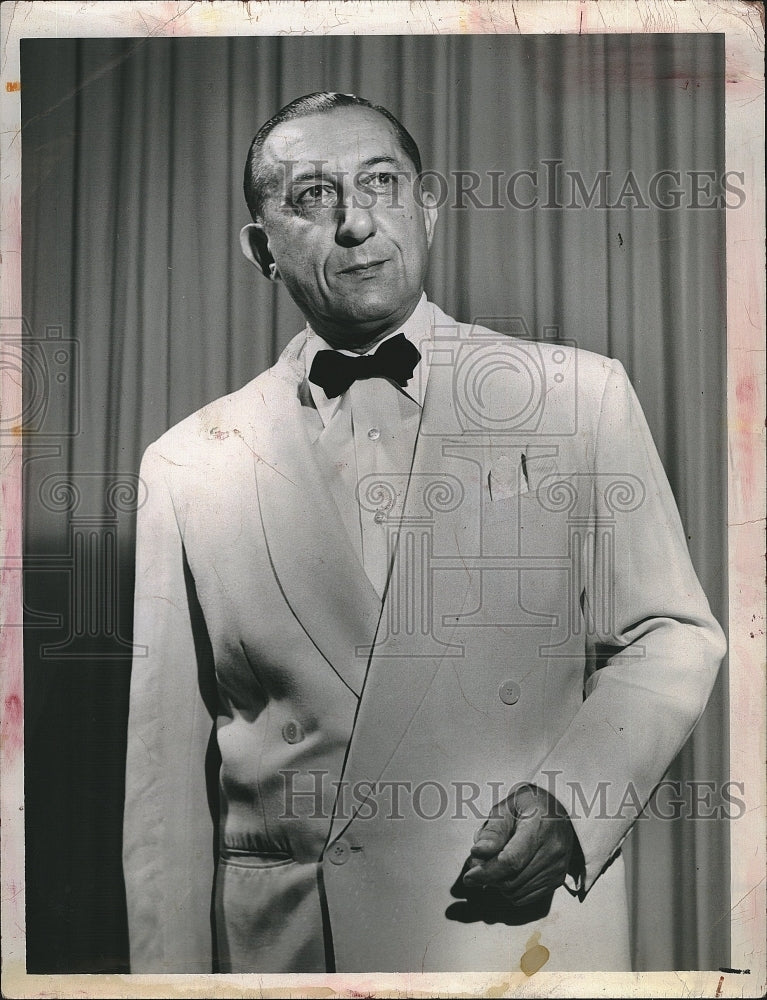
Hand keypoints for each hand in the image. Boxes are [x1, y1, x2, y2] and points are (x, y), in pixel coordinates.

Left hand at [462, 783, 578, 906]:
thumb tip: (478, 853)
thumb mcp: (506, 808)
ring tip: (495, 865)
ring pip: (517, 892)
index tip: (469, 877)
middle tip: (478, 863)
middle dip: (489, 877)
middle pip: (512, 879)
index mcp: (538, 827)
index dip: (487, 872)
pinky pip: (526, 897)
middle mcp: (552, 850)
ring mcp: (557, 867)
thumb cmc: (528, 806)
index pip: (511, 860)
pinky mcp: (557, 879)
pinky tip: (508, 873)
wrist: (558, 811)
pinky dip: (511, 891)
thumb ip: (493, 831)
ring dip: (499, 884)